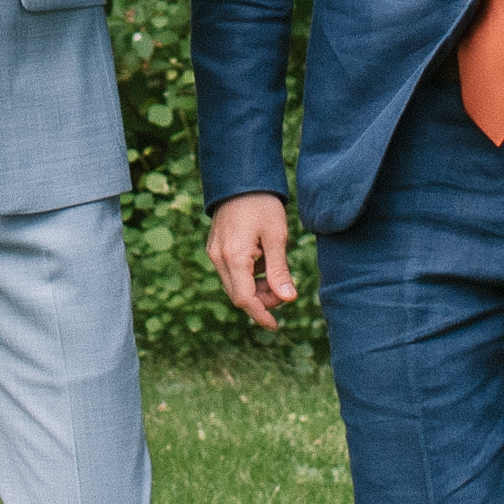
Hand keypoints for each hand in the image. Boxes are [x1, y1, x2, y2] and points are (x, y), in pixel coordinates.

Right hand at [207, 192, 297, 330]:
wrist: (241, 178)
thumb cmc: (262, 204)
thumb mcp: (277, 237)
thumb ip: (279, 270)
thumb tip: (288, 299)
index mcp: (234, 257)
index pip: (245, 299)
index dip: (261, 315)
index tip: (276, 326)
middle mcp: (218, 258)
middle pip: (238, 295)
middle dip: (261, 301)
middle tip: (284, 291)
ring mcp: (214, 252)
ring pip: (234, 284)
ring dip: (255, 288)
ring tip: (276, 274)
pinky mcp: (215, 247)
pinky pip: (230, 272)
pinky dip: (248, 276)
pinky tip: (263, 262)